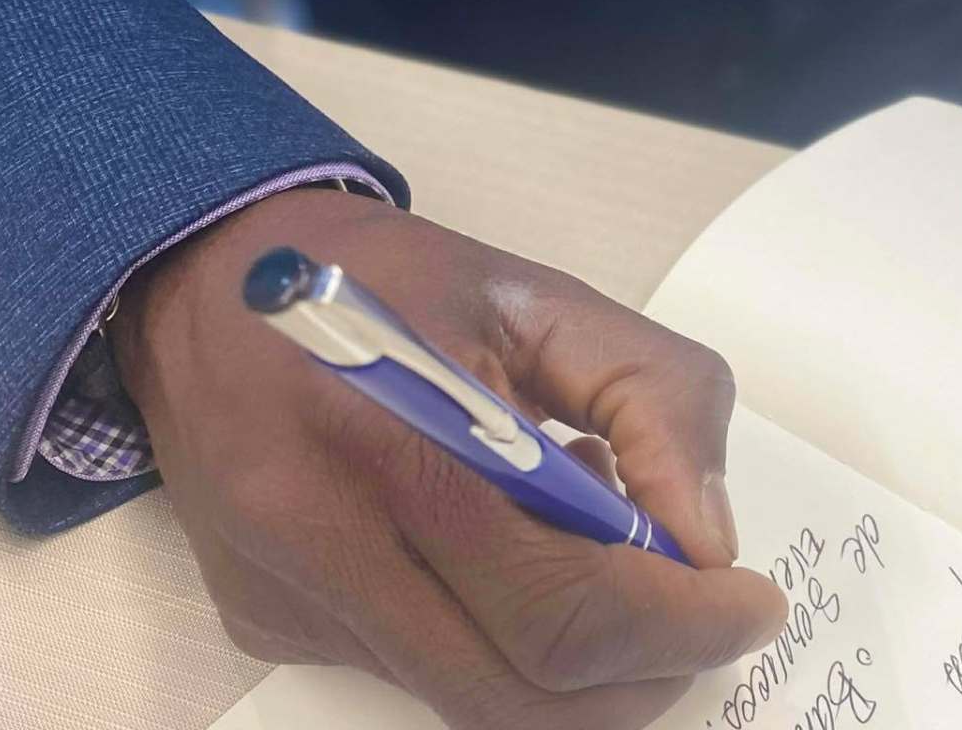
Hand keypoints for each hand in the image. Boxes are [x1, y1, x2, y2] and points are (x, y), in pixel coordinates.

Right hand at [112, 187, 785, 727]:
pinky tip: (509, 554)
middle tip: (702, 613)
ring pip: (470, 701)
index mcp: (399, 440)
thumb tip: (705, 536)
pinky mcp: (268, 621)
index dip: (682, 628)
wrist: (211, 279)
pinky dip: (496, 640)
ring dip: (575, 666)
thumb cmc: (388, 275)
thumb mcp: (541, 296)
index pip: (565, 606)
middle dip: (644, 671)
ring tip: (606, 565)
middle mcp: (326, 542)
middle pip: (522, 693)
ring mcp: (291, 599)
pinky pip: (414, 672)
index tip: (750, 606)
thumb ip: (653, 395)